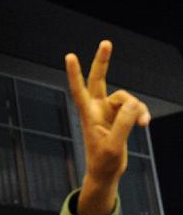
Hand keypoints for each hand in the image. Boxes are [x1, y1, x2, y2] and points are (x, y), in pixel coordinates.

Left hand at [67, 41, 149, 185]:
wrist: (106, 172)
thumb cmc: (104, 161)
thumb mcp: (114, 146)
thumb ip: (123, 124)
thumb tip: (132, 104)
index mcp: (88, 115)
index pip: (79, 90)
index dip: (75, 74)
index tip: (70, 56)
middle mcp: (97, 109)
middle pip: (99, 80)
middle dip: (103, 61)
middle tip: (106, 42)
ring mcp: (108, 111)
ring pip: (127, 98)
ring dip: (137, 109)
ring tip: (142, 125)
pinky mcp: (119, 116)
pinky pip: (135, 107)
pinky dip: (141, 114)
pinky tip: (144, 125)